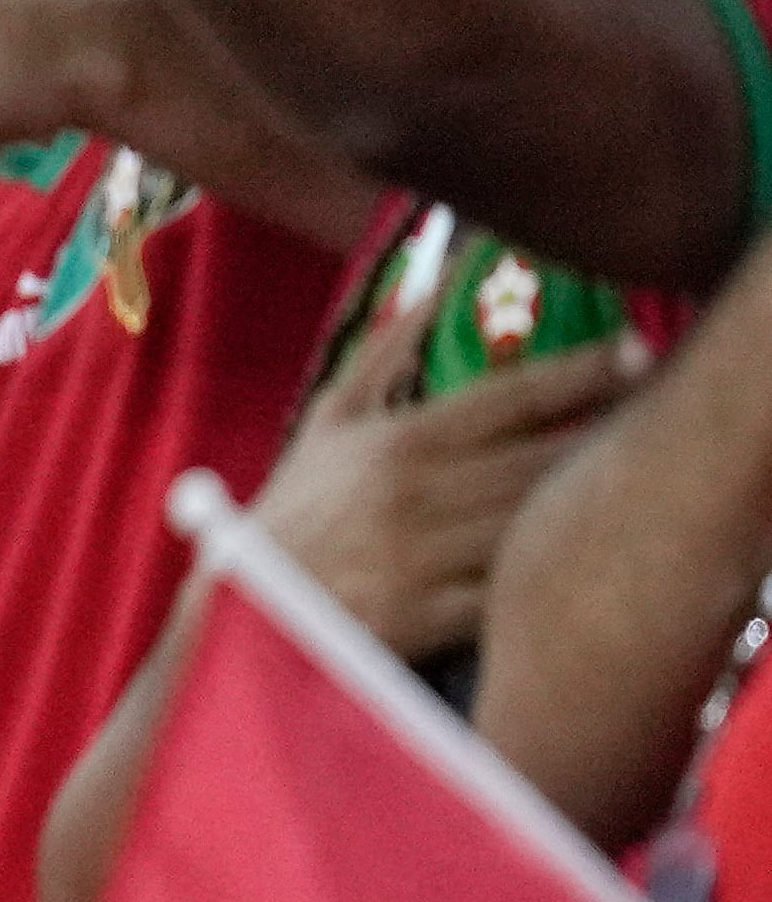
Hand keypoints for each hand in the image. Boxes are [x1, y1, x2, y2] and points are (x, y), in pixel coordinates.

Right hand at [257, 287, 643, 663]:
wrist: (246, 608)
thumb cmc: (298, 510)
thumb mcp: (328, 424)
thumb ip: (383, 355)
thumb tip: (433, 284)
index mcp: (398, 441)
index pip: (510, 396)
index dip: (582, 371)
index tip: (636, 350)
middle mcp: (417, 493)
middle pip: (540, 456)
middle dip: (604, 430)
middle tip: (655, 404)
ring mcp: (425, 557)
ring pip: (533, 521)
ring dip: (583, 500)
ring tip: (632, 477)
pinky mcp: (429, 618)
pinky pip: (509, 594)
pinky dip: (544, 579)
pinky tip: (578, 563)